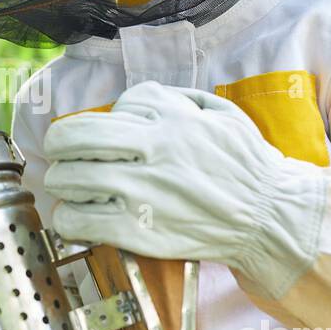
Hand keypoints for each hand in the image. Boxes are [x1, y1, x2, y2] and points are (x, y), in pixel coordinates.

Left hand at [41, 80, 326, 293]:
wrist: (270, 218)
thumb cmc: (247, 165)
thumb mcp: (221, 113)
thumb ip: (180, 99)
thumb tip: (136, 102)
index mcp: (173, 117)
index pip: (117, 105)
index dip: (111, 119)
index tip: (116, 135)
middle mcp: (154, 149)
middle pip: (76, 135)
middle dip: (60, 142)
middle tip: (60, 152)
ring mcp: (143, 191)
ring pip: (71, 177)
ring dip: (61, 180)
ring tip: (67, 185)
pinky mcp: (138, 231)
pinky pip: (80, 220)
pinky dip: (68, 218)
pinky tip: (75, 217)